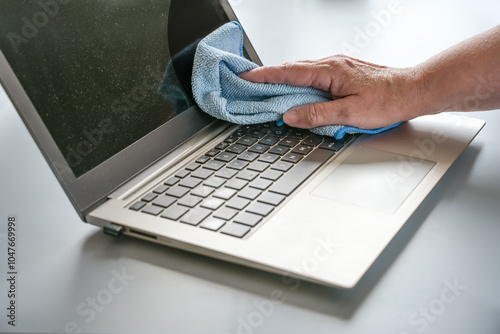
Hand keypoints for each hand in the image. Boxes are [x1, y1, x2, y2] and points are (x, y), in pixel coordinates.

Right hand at [239, 55, 424, 128]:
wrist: (413, 90)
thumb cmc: (388, 100)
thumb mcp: (349, 113)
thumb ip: (317, 114)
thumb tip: (290, 116)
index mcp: (329, 70)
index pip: (288, 71)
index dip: (264, 75)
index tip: (245, 76)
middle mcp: (331, 64)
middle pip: (292, 68)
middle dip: (268, 76)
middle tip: (249, 84)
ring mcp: (338, 66)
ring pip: (302, 71)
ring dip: (283, 79)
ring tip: (266, 89)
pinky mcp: (343, 72)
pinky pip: (313, 75)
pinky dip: (299, 82)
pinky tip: (296, 91)